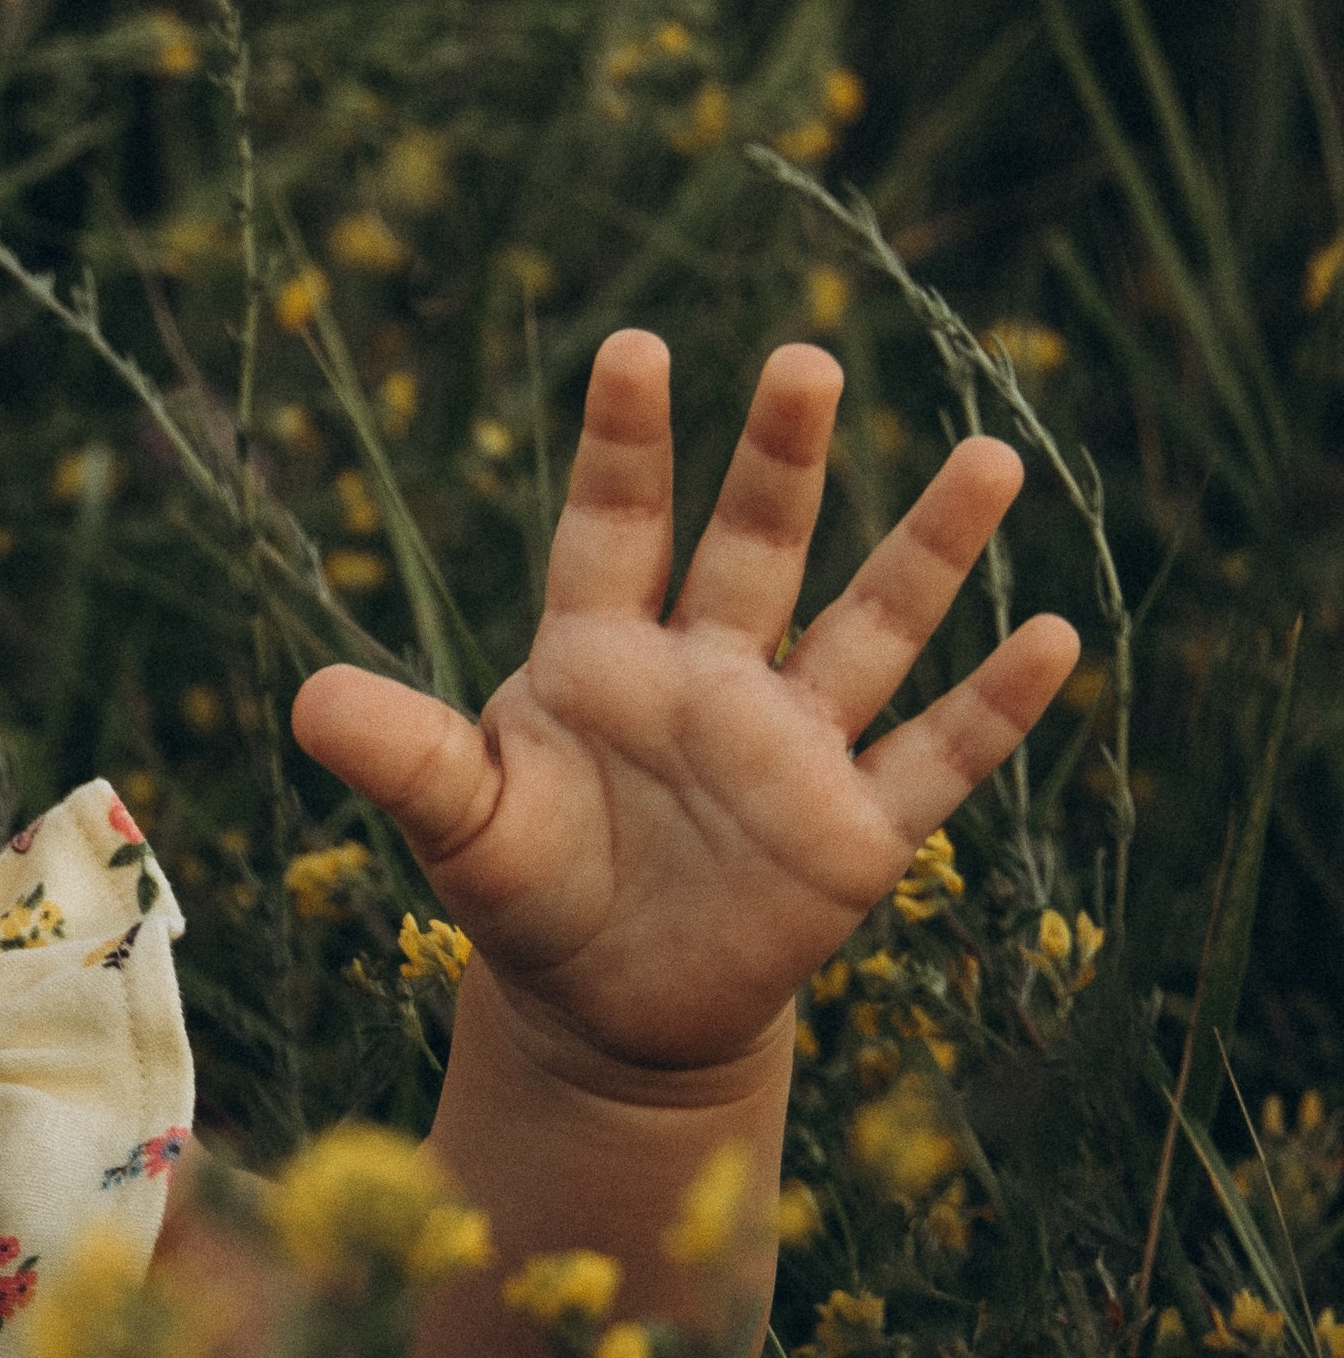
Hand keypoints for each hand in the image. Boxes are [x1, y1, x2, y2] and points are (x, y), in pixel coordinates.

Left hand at [292, 332, 1077, 1078]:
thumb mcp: (459, 824)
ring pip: (871, 629)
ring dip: (927, 550)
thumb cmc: (529, 889)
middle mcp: (710, 677)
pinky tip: (1054, 635)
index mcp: (602, 655)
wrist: (607, 1007)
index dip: (626, 446)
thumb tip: (304, 698)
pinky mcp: (852, 833)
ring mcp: (790, 748)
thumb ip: (402, 755)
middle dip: (783, 462)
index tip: (636, 349)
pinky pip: (934, 759)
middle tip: (807, 359)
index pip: (616, 528)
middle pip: (755, 549)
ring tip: (992, 454)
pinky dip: (991, 706)